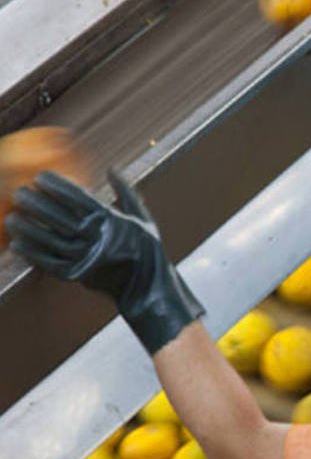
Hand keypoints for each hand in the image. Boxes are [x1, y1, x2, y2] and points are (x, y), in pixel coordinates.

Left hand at [4, 171, 203, 352]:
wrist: (149, 289)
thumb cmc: (146, 251)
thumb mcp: (143, 220)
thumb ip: (126, 193)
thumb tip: (112, 169)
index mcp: (113, 222)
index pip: (80, 199)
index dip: (58, 187)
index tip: (40, 177)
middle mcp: (99, 239)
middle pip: (61, 217)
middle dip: (37, 204)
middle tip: (19, 192)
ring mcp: (88, 258)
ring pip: (51, 240)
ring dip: (28, 228)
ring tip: (11, 217)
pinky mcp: (79, 277)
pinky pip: (50, 263)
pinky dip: (32, 254)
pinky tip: (17, 244)